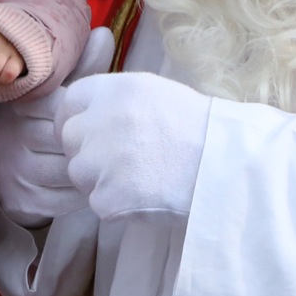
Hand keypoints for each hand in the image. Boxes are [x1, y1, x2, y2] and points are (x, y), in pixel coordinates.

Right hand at [0, 27, 111, 226]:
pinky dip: (84, 194)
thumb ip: (84, 66)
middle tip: (116, 145)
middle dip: (93, 145)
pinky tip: (95, 185)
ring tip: (108, 166)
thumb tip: (104, 33)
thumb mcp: (62, 92)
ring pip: (66, 171)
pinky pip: (62, 199)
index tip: (102, 119)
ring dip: (92, 171)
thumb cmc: (46, 124)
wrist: (14, 171)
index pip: (61, 106)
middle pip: (65, 140)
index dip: (87, 116)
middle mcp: (11, 134)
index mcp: (22, 103)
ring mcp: (13, 169)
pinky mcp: (22, 199)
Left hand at [57, 71, 212, 220]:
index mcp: (113, 90)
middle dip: (87, 150)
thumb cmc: (198, 128)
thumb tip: (86, 112)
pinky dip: (117, 205)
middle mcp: (101, 121)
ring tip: (138, 178)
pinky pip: (98, 202)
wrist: (225, 167)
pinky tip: (145, 196)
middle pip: (69, 139)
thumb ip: (115, 99)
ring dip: (100, 179)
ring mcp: (101, 162)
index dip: (77, 118)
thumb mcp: (155, 93)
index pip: (70, 101)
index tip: (89, 132)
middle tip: (119, 160)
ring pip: (79, 173)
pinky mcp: (108, 197)